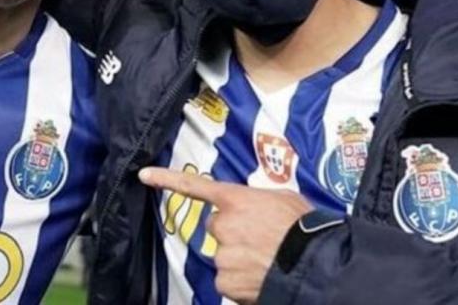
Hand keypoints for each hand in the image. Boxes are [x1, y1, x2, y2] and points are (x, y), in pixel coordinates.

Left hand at [139, 166, 312, 303]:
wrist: (314, 265)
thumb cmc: (304, 229)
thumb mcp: (283, 199)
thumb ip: (258, 200)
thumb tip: (253, 207)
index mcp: (236, 200)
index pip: (195, 186)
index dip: (167, 179)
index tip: (143, 175)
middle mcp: (223, 225)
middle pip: (217, 227)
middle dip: (233, 233)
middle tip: (260, 239)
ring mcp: (222, 254)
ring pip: (223, 255)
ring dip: (239, 258)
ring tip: (266, 260)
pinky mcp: (225, 282)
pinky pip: (227, 280)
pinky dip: (240, 281)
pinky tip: (260, 276)